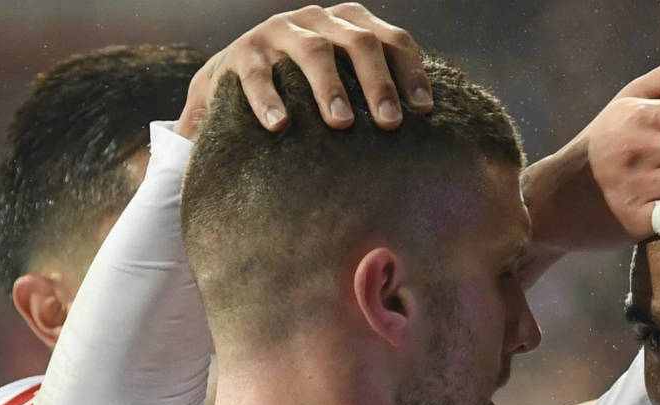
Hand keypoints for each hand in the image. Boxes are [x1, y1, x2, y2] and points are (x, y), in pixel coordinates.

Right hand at [175, 3, 432, 138]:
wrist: (235, 80)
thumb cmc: (306, 90)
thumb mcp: (343, 82)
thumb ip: (374, 93)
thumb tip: (423, 129)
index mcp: (351, 24)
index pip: (392, 41)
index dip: (411, 72)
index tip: (424, 110)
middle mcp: (319, 20)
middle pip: (359, 42)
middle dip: (378, 82)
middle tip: (390, 122)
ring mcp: (280, 31)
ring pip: (314, 51)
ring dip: (331, 87)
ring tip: (342, 122)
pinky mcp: (244, 53)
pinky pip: (259, 75)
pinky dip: (269, 100)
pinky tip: (280, 125)